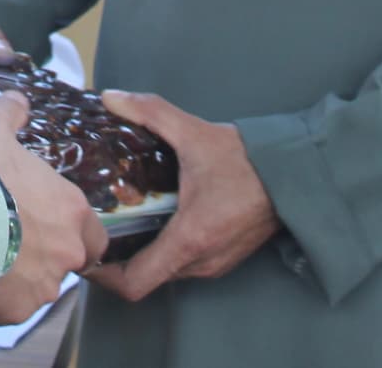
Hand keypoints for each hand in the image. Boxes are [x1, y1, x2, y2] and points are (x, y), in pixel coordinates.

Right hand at [0, 95, 106, 325]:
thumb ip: (9, 114)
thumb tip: (16, 102)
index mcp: (70, 211)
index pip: (94, 236)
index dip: (69, 231)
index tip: (44, 225)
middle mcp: (64, 253)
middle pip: (58, 262)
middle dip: (32, 254)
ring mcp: (39, 287)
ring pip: (27, 288)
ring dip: (5, 276)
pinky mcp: (9, 312)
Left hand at [84, 92, 276, 303]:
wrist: (296, 175)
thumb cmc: (248, 161)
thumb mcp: (193, 132)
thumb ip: (150, 112)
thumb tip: (111, 96)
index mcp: (189, 239)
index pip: (134, 283)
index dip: (102, 275)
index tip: (85, 252)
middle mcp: (201, 262)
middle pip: (144, 277)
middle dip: (117, 257)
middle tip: (95, 229)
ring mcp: (215, 264)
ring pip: (164, 271)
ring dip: (142, 253)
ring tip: (121, 222)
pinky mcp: (224, 258)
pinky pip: (183, 264)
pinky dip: (163, 249)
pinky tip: (154, 219)